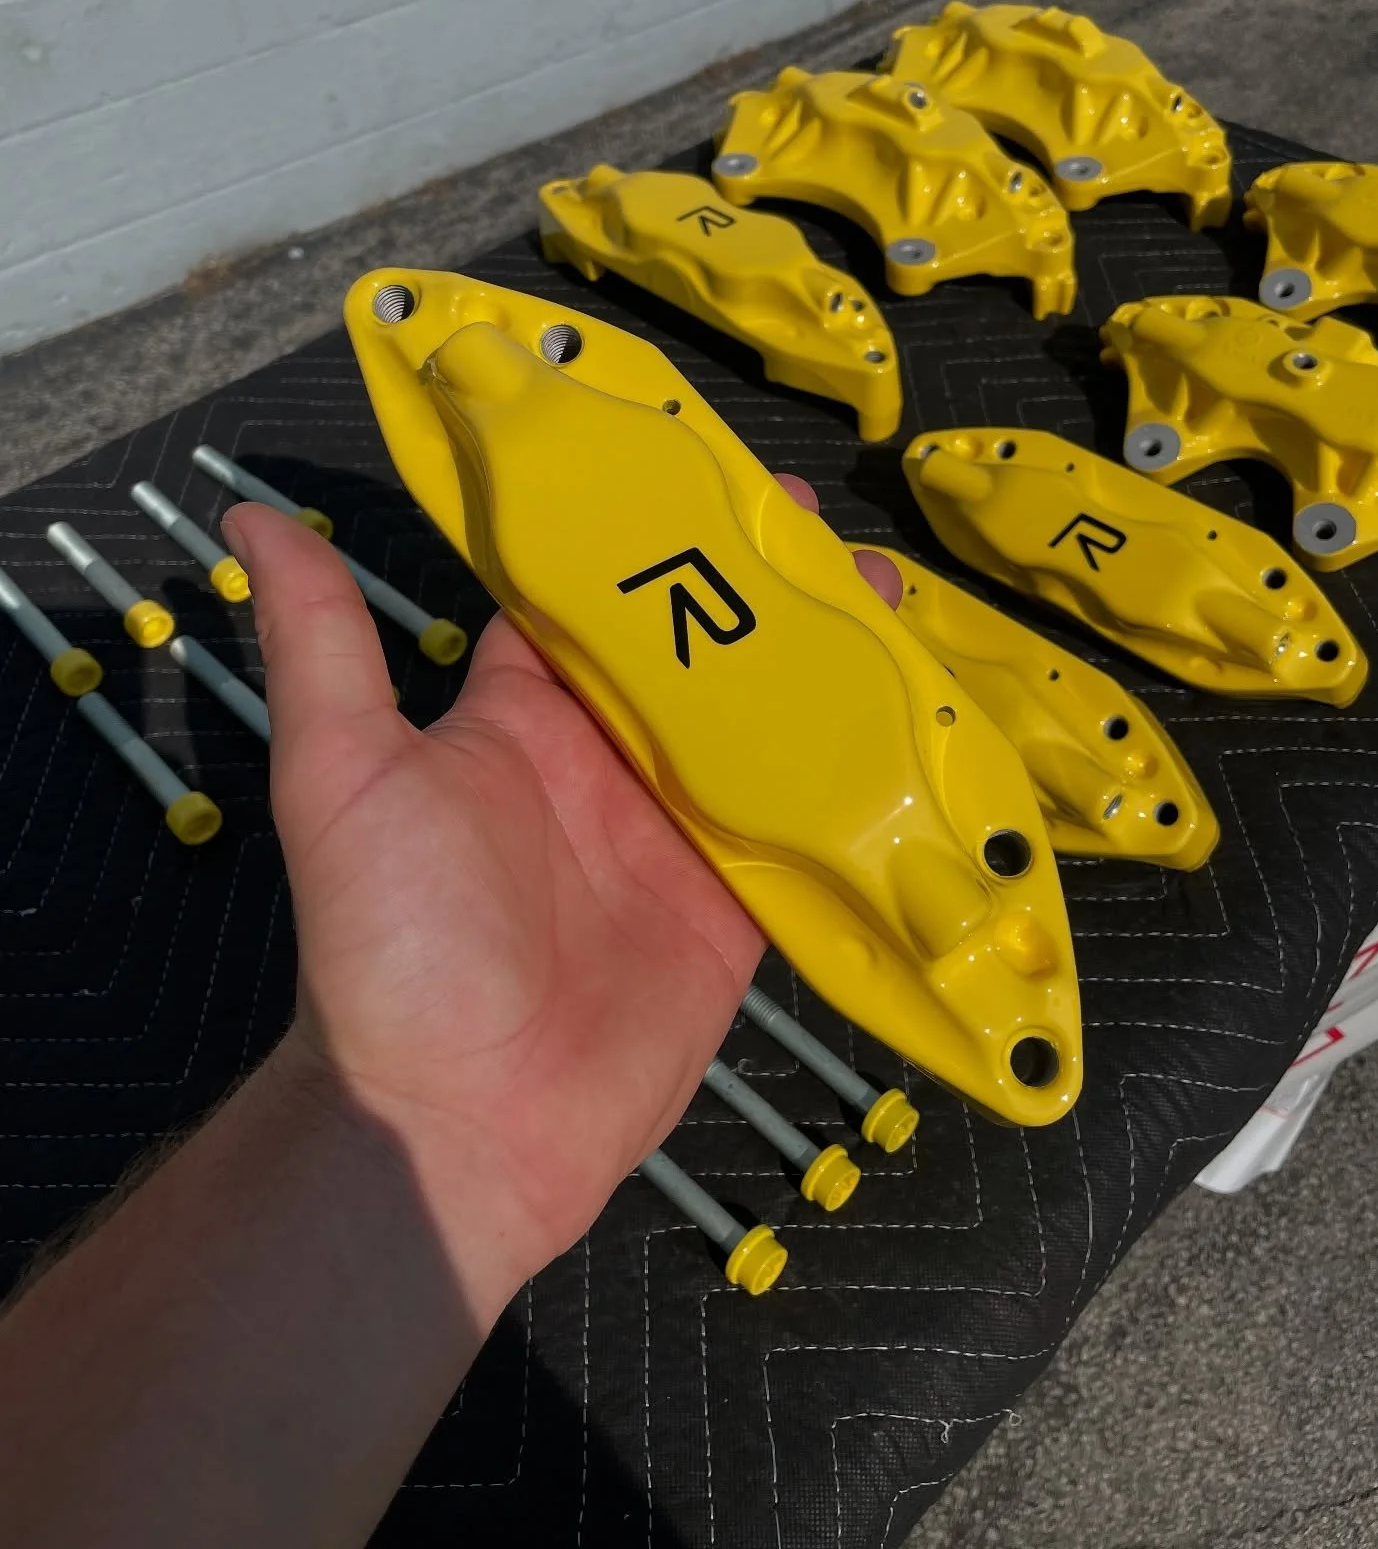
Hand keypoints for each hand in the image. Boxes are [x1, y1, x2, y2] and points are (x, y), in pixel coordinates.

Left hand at [226, 483, 900, 1321]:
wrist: (463, 1121)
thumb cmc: (396, 936)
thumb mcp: (341, 770)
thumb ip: (321, 641)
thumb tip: (252, 517)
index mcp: (522, 716)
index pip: (588, 601)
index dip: (640, 537)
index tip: (701, 465)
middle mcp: (607, 763)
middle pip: (693, 653)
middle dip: (753, 589)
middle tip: (825, 523)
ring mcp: (680, 833)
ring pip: (762, 726)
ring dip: (819, 665)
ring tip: (889, 593)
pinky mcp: (742, 905)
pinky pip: (804, 824)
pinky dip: (854, 776)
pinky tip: (917, 718)